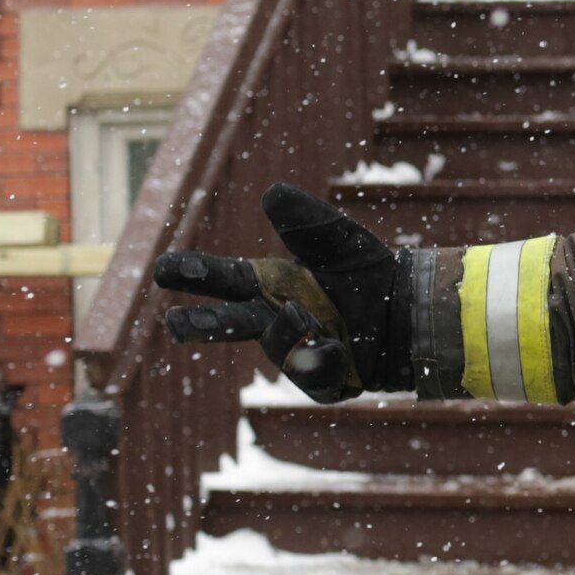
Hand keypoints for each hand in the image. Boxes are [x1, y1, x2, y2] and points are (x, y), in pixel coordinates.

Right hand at [155, 184, 411, 402]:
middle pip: (231, 324)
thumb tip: (272, 193)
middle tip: (175, 323)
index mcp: (267, 284)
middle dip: (203, 325)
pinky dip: (323, 360)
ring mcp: (296, 353)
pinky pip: (314, 375)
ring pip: (278, 349)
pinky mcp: (324, 381)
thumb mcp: (341, 240)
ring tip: (305, 316)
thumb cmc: (367, 273)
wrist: (412, 311)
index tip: (163, 269)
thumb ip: (308, 222)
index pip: (223, 279)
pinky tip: (338, 347)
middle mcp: (274, 320)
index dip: (194, 274)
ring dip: (288, 332)